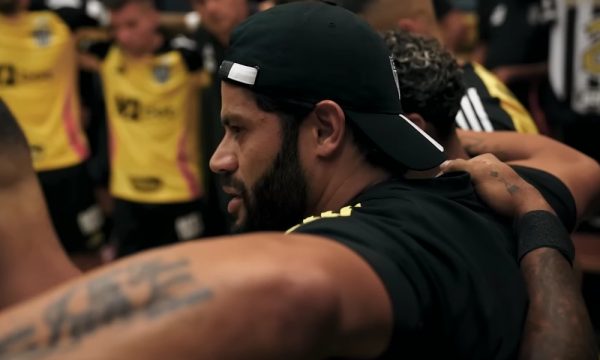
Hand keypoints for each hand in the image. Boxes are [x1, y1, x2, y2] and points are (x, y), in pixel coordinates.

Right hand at [439, 154, 553, 217]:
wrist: (526, 210)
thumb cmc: (503, 190)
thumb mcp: (479, 174)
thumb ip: (459, 166)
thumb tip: (442, 165)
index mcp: (487, 159)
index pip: (459, 164)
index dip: (450, 174)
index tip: (443, 185)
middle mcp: (490, 168)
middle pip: (465, 174)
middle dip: (458, 183)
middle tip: (452, 194)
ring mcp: (493, 182)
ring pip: (470, 185)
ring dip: (464, 192)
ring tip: (461, 199)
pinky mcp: (495, 195)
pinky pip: (477, 194)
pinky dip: (472, 198)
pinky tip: (471, 204)